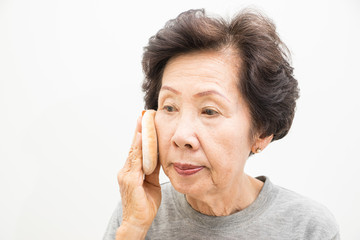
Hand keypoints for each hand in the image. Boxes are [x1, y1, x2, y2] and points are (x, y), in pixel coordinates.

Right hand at [116, 114, 160, 234]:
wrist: (138, 222)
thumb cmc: (144, 204)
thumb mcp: (152, 182)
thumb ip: (153, 168)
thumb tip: (159, 154)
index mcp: (132, 171)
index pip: (137, 149)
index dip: (141, 135)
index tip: (145, 121)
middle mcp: (126, 170)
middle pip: (134, 147)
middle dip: (139, 131)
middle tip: (144, 115)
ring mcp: (126, 175)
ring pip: (134, 151)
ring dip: (139, 136)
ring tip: (143, 121)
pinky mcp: (129, 180)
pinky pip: (135, 161)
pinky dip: (138, 149)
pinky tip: (141, 139)